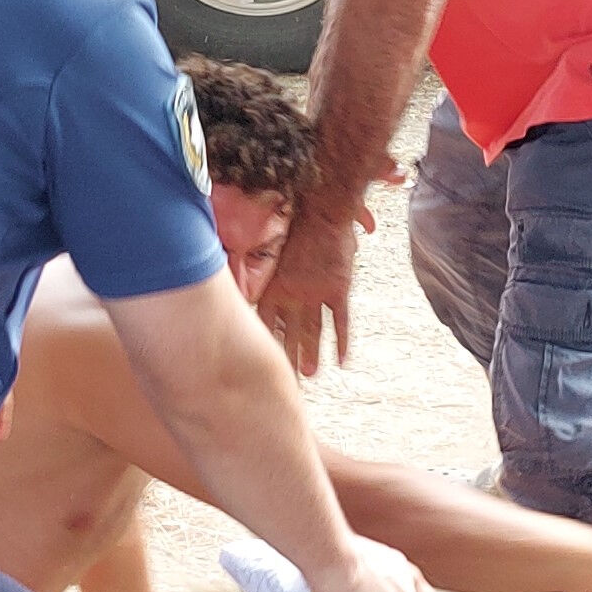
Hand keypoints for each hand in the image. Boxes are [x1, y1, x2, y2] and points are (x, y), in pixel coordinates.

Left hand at [255, 203, 361, 377]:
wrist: (323, 213)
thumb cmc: (298, 228)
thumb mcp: (275, 251)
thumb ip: (267, 273)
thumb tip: (249, 286)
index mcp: (275, 285)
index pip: (266, 322)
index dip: (266, 341)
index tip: (264, 358)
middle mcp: (293, 294)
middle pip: (289, 332)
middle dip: (287, 356)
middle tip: (285, 379)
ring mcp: (316, 294)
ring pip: (313, 332)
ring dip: (311, 354)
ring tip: (310, 375)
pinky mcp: (338, 291)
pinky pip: (341, 323)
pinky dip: (342, 343)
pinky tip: (341, 361)